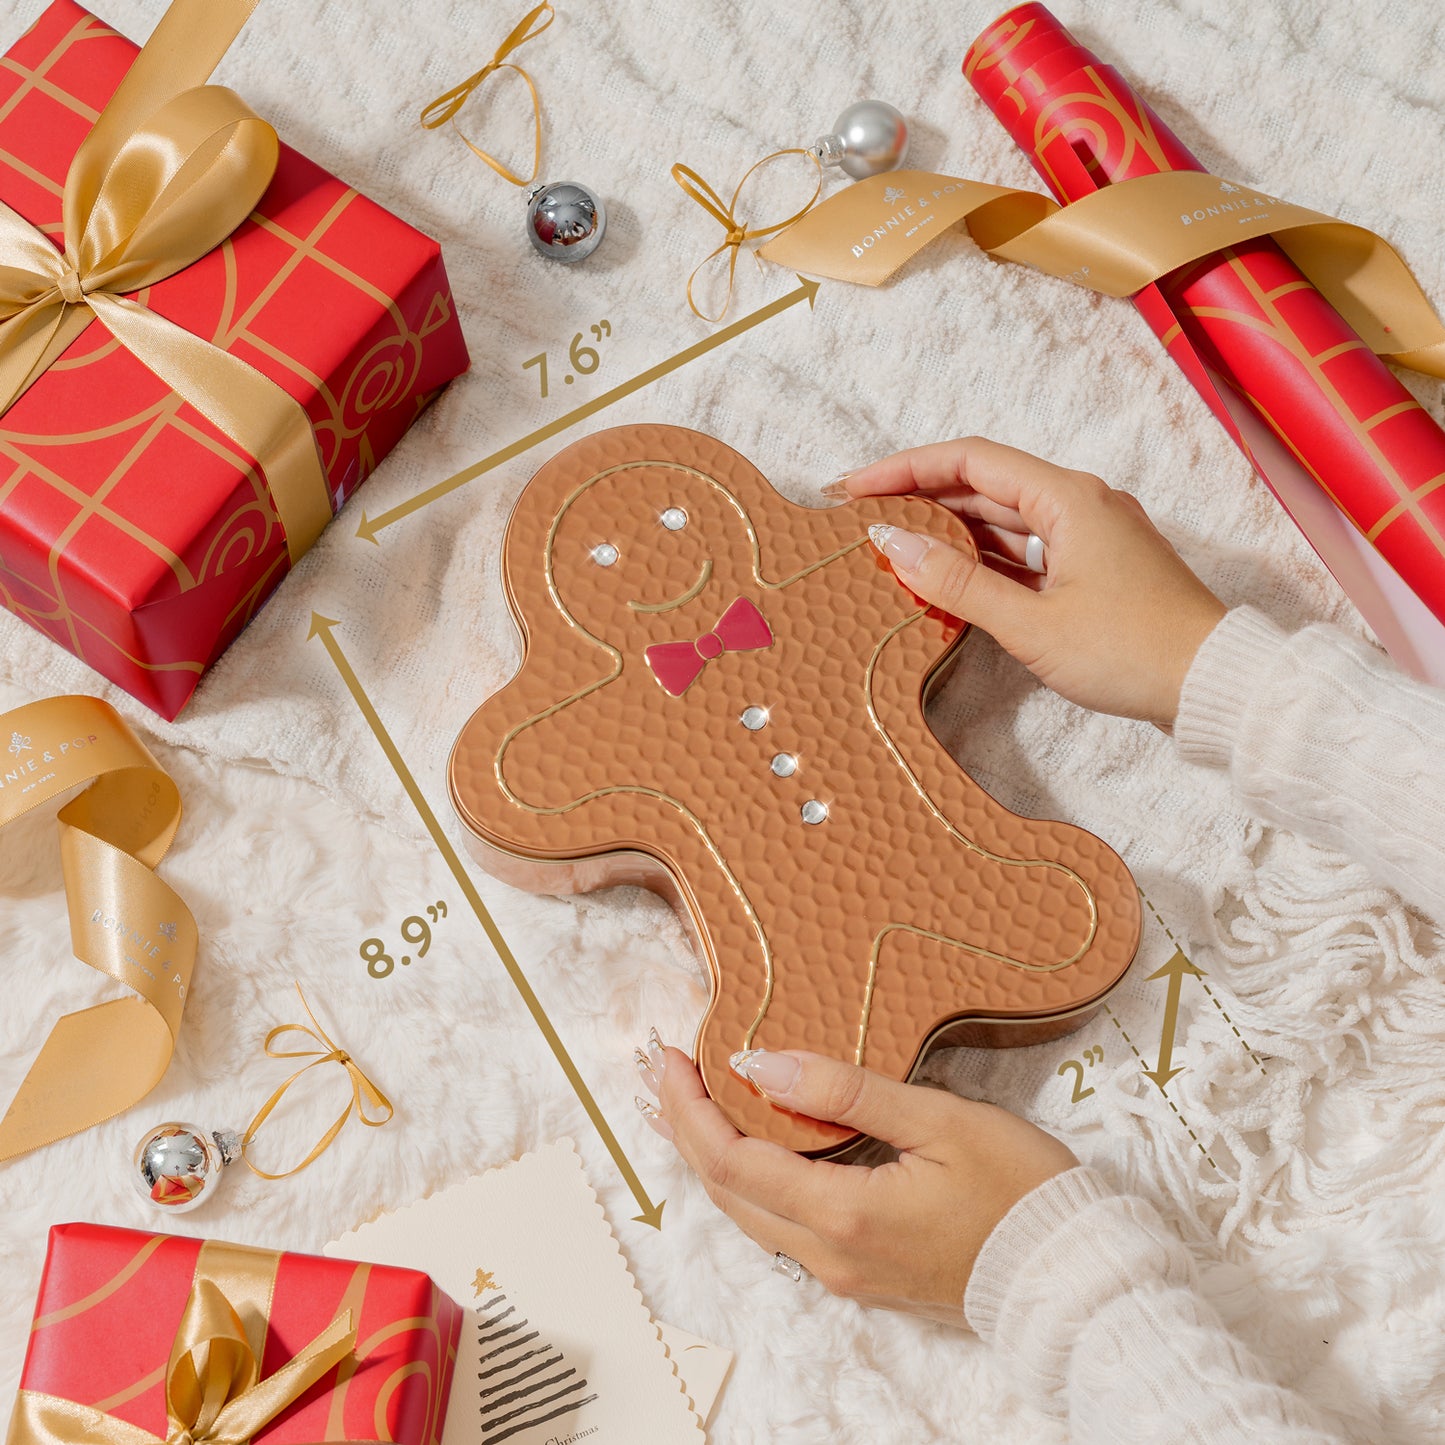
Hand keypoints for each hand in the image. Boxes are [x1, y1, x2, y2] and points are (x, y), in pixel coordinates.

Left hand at [634, 1037, 1075, 1327]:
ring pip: (748, 1214)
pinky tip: (745, 1147)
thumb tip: (761, 1063)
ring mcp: (842, 1272)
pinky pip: (779, 1225)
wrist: (1070, 1273)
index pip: (731, 1160)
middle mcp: (829, 1255)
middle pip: (726, 1192)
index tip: (670, 1055)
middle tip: (666, 1069)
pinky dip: (747, 1181)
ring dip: (710, 1156)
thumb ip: (846, 1090)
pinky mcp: (859, 1274)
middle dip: (685, 1128)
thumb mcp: (940, 1120)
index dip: (690, 1107)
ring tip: (686, 1103)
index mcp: (843, 1214)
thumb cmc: (1020, 1190)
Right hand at [836, 437, 1224, 726]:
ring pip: (1005, 518)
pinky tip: (949, 577)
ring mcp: (1091, 536)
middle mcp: (1081, 504)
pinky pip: (1027, 549)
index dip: (904, 468)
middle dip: (919, 496)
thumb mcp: (1030, 623)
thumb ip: (956, 583)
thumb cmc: (1131, 652)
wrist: (1211, 686)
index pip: (969, 460)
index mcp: (1069, 498)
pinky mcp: (1096, 568)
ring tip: (895, 546)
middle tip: (862, 515)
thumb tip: (891, 544)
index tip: (854, 487)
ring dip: (950, 529)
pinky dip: (984, 559)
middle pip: (984, 484)